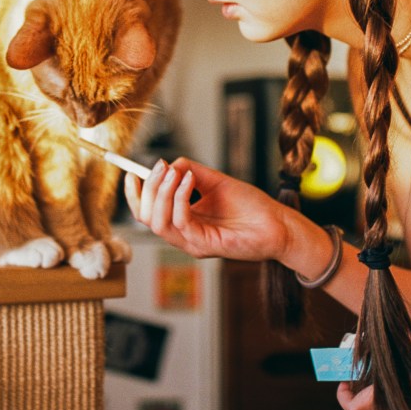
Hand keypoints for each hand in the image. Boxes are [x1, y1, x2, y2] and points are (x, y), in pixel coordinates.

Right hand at [124, 157, 291, 262]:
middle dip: (148, 189)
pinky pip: (180, 221)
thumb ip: (190, 172)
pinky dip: (179, 197)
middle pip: (146, 217)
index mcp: (183, 222)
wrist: (278, 223)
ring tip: (174, 172)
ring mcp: (192, 242)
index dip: (135, 194)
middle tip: (161, 167)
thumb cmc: (251, 206)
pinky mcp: (204, 245)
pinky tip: (188, 180)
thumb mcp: (215, 181)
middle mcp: (183, 235)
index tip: (132, 173)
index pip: (147, 212)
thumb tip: (169, 164)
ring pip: (158, 222)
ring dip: (161, 193)